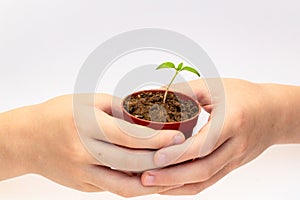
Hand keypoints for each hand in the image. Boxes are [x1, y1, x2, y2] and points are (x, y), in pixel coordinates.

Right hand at [0, 93, 184, 196]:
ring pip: (124, 185)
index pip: (128, 136)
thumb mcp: (87, 102)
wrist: (27, 139)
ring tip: (172, 174)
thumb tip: (146, 115)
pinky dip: (134, 185)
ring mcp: (82, 173)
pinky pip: (113, 188)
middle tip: (181, 154)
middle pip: (131, 162)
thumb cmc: (57, 114)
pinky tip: (149, 178)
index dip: (157, 139)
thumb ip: (117, 109)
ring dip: (152, 182)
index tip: (178, 138)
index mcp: (86, 126)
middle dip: (161, 160)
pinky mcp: (82, 185)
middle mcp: (83, 152)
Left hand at [141, 78, 299, 194]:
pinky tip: (170, 185)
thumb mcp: (215, 87)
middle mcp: (236, 145)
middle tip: (145, 178)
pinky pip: (209, 181)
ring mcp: (235, 159)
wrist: (274, 112)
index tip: (156, 158)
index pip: (204, 144)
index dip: (179, 154)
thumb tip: (155, 97)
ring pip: (205, 180)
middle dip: (172, 177)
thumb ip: (185, 91)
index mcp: (232, 122)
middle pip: (203, 169)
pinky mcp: (232, 166)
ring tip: (151, 184)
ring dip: (177, 185)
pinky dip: (188, 186)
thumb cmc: (244, 95)